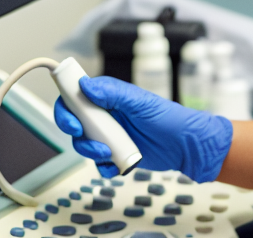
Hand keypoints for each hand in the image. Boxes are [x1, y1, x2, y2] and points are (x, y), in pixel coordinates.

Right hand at [54, 76, 232, 179]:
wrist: (185, 145)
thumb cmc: (166, 116)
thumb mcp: (140, 102)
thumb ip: (113, 92)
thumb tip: (85, 85)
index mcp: (108, 98)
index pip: (75, 98)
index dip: (66, 109)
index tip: (72, 122)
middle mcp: (106, 116)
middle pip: (75, 124)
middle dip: (75, 134)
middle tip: (83, 137)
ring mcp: (110, 136)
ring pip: (84, 145)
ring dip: (90, 151)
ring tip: (108, 153)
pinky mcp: (116, 155)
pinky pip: (99, 164)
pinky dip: (103, 167)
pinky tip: (116, 165)